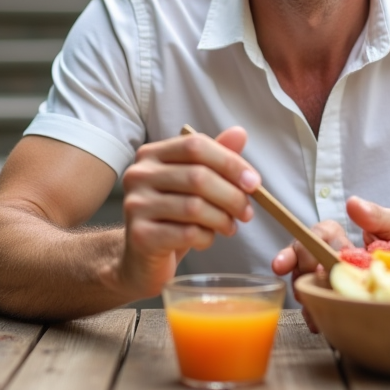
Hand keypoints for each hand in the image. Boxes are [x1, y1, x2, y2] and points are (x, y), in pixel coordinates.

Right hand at [118, 126, 258, 299]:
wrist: (141, 257)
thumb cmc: (172, 216)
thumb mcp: (194, 185)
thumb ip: (215, 158)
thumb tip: (239, 133)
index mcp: (152, 154)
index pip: (195, 145)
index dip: (230, 162)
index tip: (253, 182)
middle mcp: (139, 175)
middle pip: (198, 176)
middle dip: (232, 195)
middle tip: (247, 212)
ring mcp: (136, 205)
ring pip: (194, 207)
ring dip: (222, 219)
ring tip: (229, 227)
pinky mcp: (140, 235)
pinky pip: (187, 233)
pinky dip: (206, 237)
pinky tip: (206, 238)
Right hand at [272, 195, 389, 331]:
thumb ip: (377, 216)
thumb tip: (352, 203)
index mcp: (347, 238)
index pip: (320, 235)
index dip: (302, 244)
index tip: (283, 262)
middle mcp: (337, 259)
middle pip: (306, 259)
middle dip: (296, 270)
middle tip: (301, 285)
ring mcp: (340, 283)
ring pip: (310, 285)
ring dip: (306, 296)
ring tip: (310, 310)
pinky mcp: (346, 303)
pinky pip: (325, 307)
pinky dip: (317, 314)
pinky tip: (318, 322)